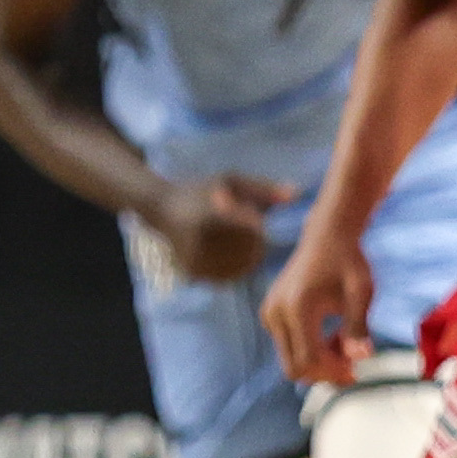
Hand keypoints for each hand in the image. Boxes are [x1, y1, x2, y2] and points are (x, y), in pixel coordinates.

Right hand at [144, 172, 286, 288]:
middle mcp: (201, 239)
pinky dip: (234, 268)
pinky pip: (227, 276)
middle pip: (250, 249)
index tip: (251, 216)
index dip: (256, 224)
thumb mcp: (231, 181)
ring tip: (231, 239)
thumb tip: (297, 194)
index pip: (252, 229)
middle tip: (239, 228)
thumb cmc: (202, 190)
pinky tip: (226, 254)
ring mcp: (195, 258)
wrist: (159, 208)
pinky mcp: (192, 271)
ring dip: (246, 256)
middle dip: (254, 241)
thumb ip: (264, 189)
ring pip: (241, 266)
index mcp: (211, 214)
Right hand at [265, 226, 376, 385]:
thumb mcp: (361, 293)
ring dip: (319, 361)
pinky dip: (310, 349)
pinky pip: (287, 346)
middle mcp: (276, 313)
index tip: (357, 371)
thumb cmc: (348, 262)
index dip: (332, 372)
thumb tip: (362, 358)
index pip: (309, 359)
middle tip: (353, 366)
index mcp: (298, 308)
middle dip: (324, 372)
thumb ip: (358, 326)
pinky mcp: (270, 315)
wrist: (326, 237)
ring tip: (346, 345)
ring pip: (290, 358)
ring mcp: (269, 314)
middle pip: (294, 366)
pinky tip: (332, 336)